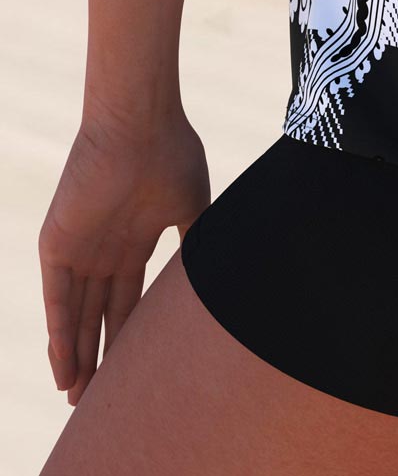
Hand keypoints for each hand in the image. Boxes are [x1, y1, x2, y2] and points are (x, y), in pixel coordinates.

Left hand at [38, 109, 209, 405]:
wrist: (140, 123)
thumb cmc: (173, 155)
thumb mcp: (194, 207)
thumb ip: (198, 244)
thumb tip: (218, 282)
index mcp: (137, 237)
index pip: (129, 298)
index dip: (130, 335)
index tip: (135, 373)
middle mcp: (105, 247)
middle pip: (100, 313)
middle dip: (100, 354)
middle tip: (100, 399)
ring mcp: (80, 246)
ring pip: (76, 313)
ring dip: (76, 354)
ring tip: (78, 396)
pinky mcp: (57, 244)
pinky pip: (56, 298)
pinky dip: (59, 333)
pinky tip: (64, 366)